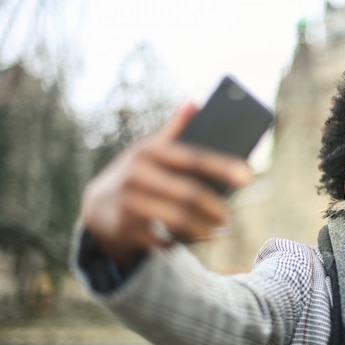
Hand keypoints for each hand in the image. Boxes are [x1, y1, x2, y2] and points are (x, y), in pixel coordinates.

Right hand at [81, 102, 252, 266]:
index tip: (247, 177)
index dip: (223, 167)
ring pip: (178, 220)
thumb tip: (194, 103)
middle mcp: (137, 174)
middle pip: (188, 194)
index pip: (193, 158)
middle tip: (229, 217)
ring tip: (219, 231)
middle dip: (215, 207)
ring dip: (204, 228)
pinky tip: (198, 239)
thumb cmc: (136, 174)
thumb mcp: (150, 150)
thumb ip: (174, 130)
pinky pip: (163, 240)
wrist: (96, 206)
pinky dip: (184, 242)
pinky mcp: (125, 229)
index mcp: (149, 151)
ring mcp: (129, 203)